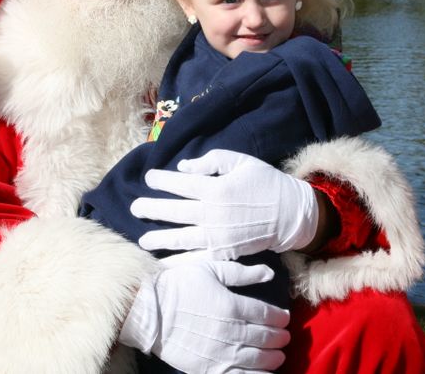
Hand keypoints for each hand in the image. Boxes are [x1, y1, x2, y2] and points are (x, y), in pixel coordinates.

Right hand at [119, 259, 289, 372]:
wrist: (147, 309)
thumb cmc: (177, 284)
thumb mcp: (209, 269)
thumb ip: (242, 273)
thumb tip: (269, 272)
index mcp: (232, 306)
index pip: (267, 315)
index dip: (280, 318)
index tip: (284, 318)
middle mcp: (230, 332)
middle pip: (265, 339)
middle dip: (279, 339)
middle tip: (284, 338)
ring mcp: (219, 353)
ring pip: (256, 360)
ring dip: (272, 359)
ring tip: (278, 357)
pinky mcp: (207, 368)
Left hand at [131, 150, 317, 258]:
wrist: (290, 214)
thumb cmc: (266, 183)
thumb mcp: (241, 162)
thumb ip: (212, 161)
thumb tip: (183, 167)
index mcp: (216, 189)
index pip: (180, 184)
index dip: (161, 180)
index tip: (148, 178)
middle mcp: (213, 214)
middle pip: (174, 211)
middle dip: (151, 209)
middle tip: (134, 207)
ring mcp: (217, 236)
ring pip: (180, 238)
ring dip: (159, 238)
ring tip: (142, 239)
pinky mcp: (224, 253)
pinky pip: (196, 259)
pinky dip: (179, 262)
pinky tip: (163, 263)